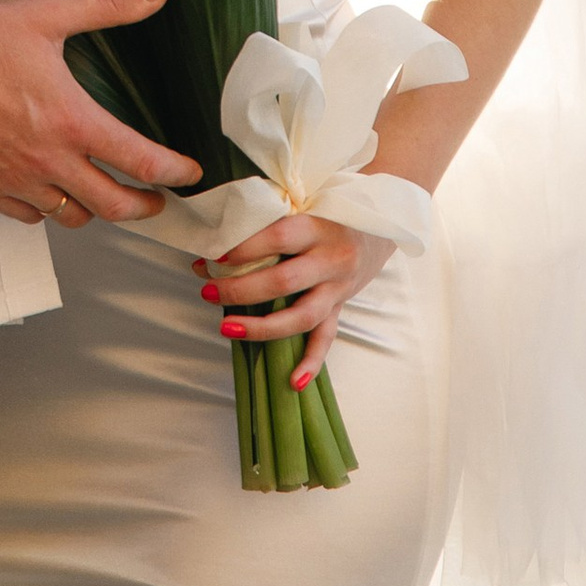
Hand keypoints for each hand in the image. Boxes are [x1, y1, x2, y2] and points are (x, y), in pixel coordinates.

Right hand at [0, 0, 198, 224]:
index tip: (189, 174)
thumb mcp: (48, 15)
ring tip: (103, 192)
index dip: (175, 173)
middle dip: (146, 206)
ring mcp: (14, 181)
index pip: (140, 161)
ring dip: (95, 208)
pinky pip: (29, 217)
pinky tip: (50, 190)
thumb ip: (108, 6)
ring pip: (72, 217)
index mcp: (70, 120)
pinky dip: (47, 209)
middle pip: (114, 206)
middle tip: (157, 198)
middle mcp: (46, 160)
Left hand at [197, 209, 391, 389]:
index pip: (279, 238)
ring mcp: (338, 288)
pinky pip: (326, 338)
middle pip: (284, 282)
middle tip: (207, 291)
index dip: (246, 249)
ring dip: (262, 326)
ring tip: (226, 327)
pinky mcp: (340, 307)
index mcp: (319, 227)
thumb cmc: (329, 210)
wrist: (379, 224)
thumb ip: (272, 216)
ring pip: (302, 316)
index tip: (214, 256)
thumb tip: (219, 233)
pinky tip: (293, 382)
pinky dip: (311, 362)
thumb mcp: (305, 203)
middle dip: (241, 290)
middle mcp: (331, 260)